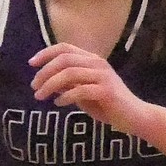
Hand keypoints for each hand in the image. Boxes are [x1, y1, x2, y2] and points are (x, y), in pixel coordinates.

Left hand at [30, 43, 149, 132]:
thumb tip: (47, 81)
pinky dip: (65, 96)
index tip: (31, 64)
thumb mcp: (83, 93)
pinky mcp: (106, 91)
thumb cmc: (108, 105)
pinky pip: (80, 90)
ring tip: (40, 97)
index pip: (65, 48)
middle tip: (34, 87)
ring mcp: (103, 76)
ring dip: (50, 85)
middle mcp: (97, 64)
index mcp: (92, 60)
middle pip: (64, 60)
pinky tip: (58, 103)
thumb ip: (68, 85)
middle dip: (44, 73)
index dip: (46, 53)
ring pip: (69, 74)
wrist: (134, 116)